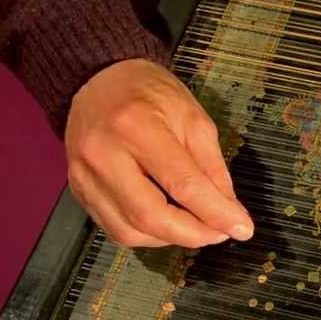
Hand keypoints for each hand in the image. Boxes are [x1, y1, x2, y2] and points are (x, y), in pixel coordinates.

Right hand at [64, 58, 252, 247]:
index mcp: (136, 127)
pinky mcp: (78, 191)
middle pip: (150, 217)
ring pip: (130, 232)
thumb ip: (212, 166)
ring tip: (194, 226)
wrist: (98, 80)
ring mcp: (85, 176)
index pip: (182, 184)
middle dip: (192, 235)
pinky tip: (166, 222)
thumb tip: (228, 209)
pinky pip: (114, 229)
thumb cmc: (148, 93)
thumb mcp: (192, 117)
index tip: (241, 228)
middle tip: (219, 232)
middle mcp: (103, 155)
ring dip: (170, 239)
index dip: (215, 213)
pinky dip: (146, 235)